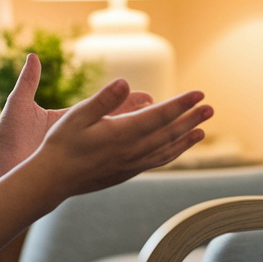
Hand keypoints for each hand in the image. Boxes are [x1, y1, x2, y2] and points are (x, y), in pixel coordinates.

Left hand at [0, 54, 154, 172]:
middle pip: (116, 123)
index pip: (104, 105)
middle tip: (168, 112)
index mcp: (68, 117)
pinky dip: (124, 160)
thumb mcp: (18, 105)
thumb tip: (33, 55)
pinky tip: (141, 161)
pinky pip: (106, 163)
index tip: (147, 96)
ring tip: (164, 136)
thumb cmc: (5, 138)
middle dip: (141, 119)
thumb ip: (28, 80)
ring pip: (115, 144)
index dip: (126, 101)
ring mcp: (78, 150)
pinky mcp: (74, 167)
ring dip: (138, 139)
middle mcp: (77, 133)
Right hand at [32, 78, 211, 195]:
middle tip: (210, 107)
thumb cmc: (62, 144)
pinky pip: (157, 161)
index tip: (199, 93)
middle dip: (191, 119)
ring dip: (186, 138)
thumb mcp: (78, 115)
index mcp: (122, 134)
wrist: (52, 180)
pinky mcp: (127, 173)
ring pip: (166, 150)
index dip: (181, 104)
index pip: (160, 116)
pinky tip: (177, 148)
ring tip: (202, 129)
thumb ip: (104, 99)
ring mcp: (131, 164)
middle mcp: (132, 151)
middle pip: (169, 133)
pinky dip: (172, 153)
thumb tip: (125, 82)